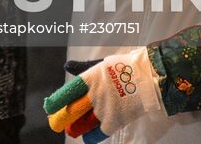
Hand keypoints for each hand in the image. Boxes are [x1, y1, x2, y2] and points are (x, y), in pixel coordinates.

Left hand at [43, 49, 161, 140]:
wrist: (151, 78)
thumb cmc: (126, 68)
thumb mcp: (102, 63)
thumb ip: (83, 67)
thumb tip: (67, 66)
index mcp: (90, 78)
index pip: (68, 91)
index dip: (57, 100)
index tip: (49, 106)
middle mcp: (94, 94)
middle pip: (72, 110)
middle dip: (62, 118)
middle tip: (56, 123)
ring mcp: (104, 109)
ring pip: (83, 124)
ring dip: (75, 128)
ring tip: (71, 130)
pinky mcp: (115, 121)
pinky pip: (98, 133)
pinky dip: (91, 136)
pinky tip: (87, 137)